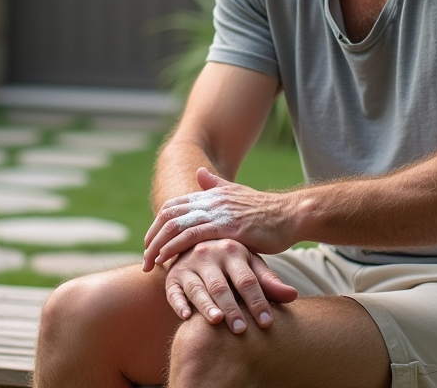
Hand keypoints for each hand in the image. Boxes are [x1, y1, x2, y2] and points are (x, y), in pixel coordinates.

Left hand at [143, 168, 294, 270]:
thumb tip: (200, 173)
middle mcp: (210, 200)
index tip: (150, 243)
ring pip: (175, 226)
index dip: (157, 224)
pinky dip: (174, 247)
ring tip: (149, 263)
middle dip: (152, 237)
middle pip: (168, 215)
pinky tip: (166, 261)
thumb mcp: (238, 195)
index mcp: (211, 194)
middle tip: (144, 258)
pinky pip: (192, 236)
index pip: (173, 207)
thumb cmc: (267, 212)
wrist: (291, 215)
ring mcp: (218, 213)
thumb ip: (217, 186)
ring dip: (158, 246)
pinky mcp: (227, 227)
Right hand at [164, 239, 297, 332]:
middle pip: (222, 286)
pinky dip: (179, 304)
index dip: (258, 301)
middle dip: (232, 308)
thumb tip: (293, 296)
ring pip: (198, 288)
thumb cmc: (230, 261)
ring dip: (206, 306)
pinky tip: (186, 317)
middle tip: (242, 330)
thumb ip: (269, 282)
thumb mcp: (250, 265)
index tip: (267, 323)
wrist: (196, 243)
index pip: (247, 279)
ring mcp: (188, 265)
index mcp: (232, 250)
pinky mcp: (172, 277)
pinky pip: (173, 292)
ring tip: (217, 321)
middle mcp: (209, 255)